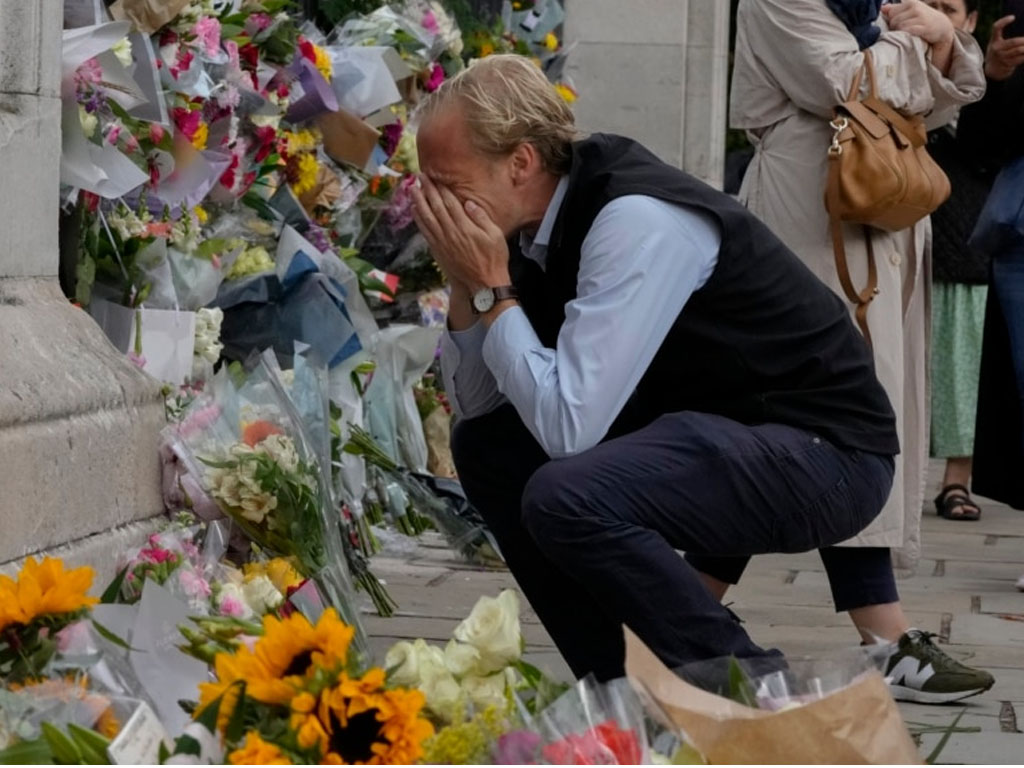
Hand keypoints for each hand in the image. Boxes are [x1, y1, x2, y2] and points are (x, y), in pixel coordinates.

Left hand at [411, 176, 510, 292]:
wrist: (485, 284)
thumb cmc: (494, 258)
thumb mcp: (495, 235)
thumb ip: (481, 217)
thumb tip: (468, 203)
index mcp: (465, 226)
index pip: (450, 202)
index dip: (442, 188)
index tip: (436, 177)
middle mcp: (451, 233)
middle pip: (436, 207)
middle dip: (427, 190)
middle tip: (420, 176)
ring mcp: (443, 242)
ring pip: (427, 218)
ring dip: (418, 202)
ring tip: (412, 189)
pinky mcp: (438, 251)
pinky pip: (425, 232)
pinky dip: (418, 220)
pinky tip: (414, 210)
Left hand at [882, 0, 953, 45]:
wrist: (941, 25)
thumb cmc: (921, 18)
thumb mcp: (910, 10)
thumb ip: (895, 9)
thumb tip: (882, 9)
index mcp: (910, 2)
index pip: (891, 13)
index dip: (891, 20)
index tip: (897, 24)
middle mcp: (915, 7)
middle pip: (894, 20)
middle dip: (895, 27)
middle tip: (901, 30)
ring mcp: (920, 17)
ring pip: (900, 27)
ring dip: (900, 32)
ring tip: (906, 33)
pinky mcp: (924, 27)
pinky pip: (907, 31)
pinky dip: (906, 35)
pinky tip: (910, 35)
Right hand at [985, 15, 1023, 80]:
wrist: (992, 71)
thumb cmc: (996, 52)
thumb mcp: (995, 43)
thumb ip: (1001, 35)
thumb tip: (1014, 21)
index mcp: (994, 41)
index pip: (996, 28)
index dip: (1003, 22)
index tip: (1013, 17)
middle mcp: (996, 49)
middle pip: (1013, 42)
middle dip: (1023, 40)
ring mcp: (1002, 57)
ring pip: (1019, 50)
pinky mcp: (1007, 64)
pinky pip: (1021, 58)